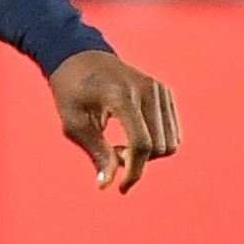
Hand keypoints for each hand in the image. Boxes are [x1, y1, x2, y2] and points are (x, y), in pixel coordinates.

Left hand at [48, 49, 179, 193]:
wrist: (78, 55)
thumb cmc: (70, 90)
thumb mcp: (74, 123)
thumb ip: (96, 153)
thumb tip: (107, 185)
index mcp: (121, 96)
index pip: (141, 144)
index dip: (135, 172)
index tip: (121, 187)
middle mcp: (146, 89)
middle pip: (160, 147)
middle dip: (138, 162)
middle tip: (110, 154)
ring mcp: (158, 88)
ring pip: (170, 142)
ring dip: (148, 154)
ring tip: (119, 146)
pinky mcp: (163, 91)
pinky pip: (172, 131)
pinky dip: (156, 143)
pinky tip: (132, 136)